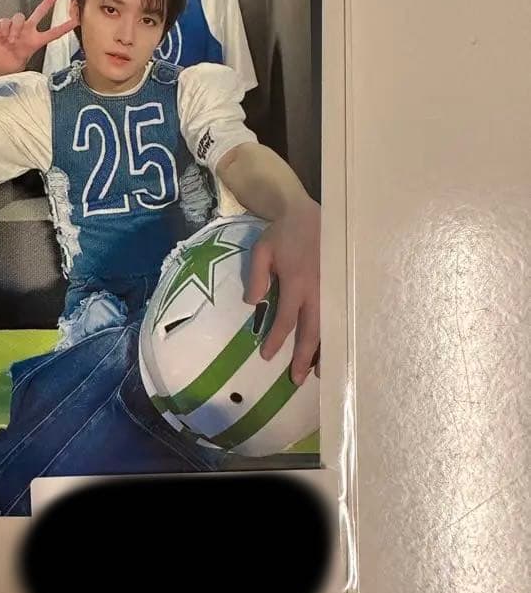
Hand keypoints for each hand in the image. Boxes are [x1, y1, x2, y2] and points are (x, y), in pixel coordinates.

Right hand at [0, 0, 75, 77]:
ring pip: (20, 17)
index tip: (75, 21)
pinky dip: (5, 29)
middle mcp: (27, 32)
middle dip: (49, 1)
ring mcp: (15, 27)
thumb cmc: (5, 65)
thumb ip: (26, 57)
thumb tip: (27, 54)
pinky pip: (6, 21)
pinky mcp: (3, 25)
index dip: (64, 28)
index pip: (53, 33)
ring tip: (11, 41)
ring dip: (16, 29)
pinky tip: (3, 37)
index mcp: (34, 42)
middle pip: (40, 12)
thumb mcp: (21, 65)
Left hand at [243, 198, 320, 385]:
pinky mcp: (340, 286)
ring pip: (329, 327)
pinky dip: (335, 334)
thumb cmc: (284, 233)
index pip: (286, 319)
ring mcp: (333, 289)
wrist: (309, 213)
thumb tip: (252, 304)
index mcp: (298, 282)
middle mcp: (318, 290)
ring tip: (319, 373)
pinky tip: (334, 349)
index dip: (276, 339)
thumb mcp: (262, 250)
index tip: (267, 356)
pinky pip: (338, 315)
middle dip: (304, 357)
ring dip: (324, 351)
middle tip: (296, 379)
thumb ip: (257, 276)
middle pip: (312, 330)